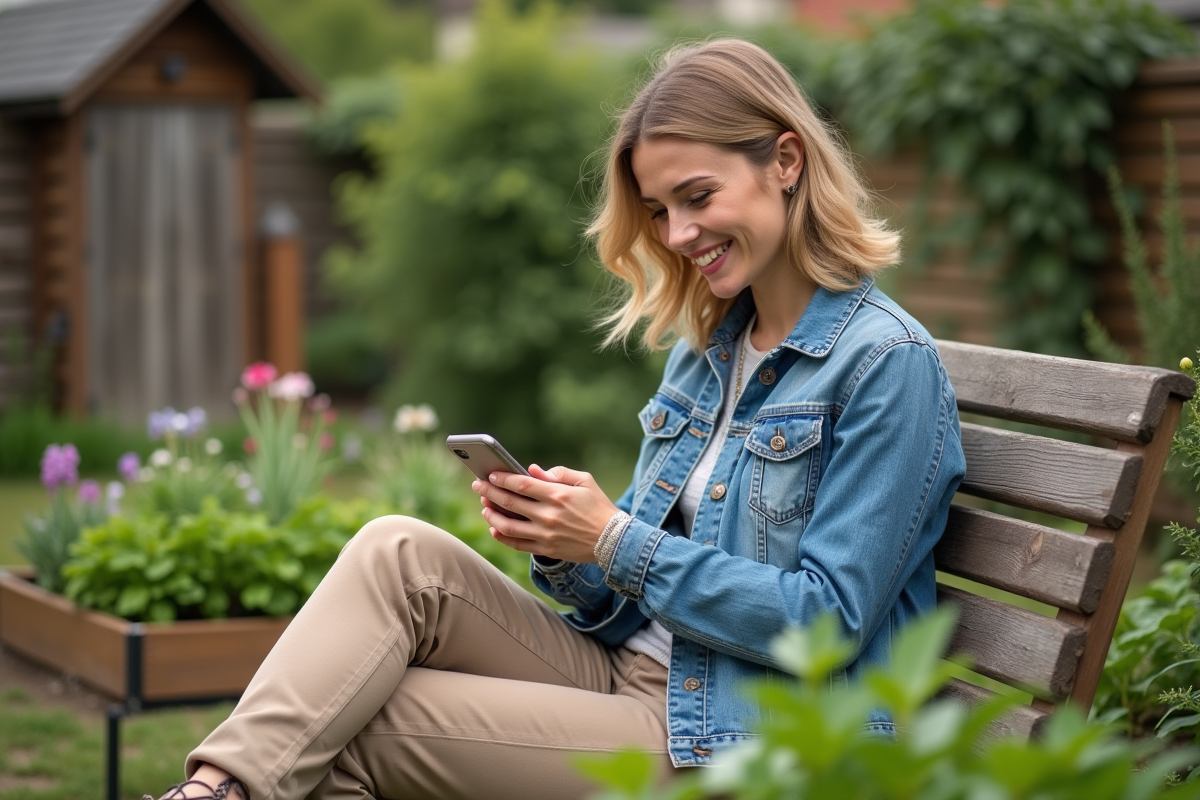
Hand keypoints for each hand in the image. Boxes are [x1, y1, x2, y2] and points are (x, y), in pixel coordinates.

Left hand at [471, 464, 619, 561]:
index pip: (521, 485)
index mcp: (558, 495)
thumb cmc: (599, 506)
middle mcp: (549, 515)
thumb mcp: (585, 481)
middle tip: (477, 486)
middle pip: (510, 503)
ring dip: (492, 515)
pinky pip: (517, 544)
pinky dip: (502, 536)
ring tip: (484, 507)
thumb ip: (558, 473)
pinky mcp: (546, 549)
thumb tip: (533, 471)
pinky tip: (494, 528)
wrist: (613, 540)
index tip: (490, 474)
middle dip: (490, 492)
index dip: (502, 479)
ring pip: (508, 525)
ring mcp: (546, 534)